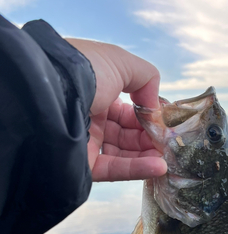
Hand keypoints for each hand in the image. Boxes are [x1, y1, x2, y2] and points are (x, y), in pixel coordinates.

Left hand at [66, 39, 166, 181]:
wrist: (54, 93)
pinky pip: (116, 170)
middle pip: (127, 135)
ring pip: (124, 154)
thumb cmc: (86, 72)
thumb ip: (147, 78)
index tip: (164, 122)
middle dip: (150, 138)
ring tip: (167, 157)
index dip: (147, 117)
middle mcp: (90, 119)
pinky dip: (139, 169)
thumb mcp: (122, 62)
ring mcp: (87, 144)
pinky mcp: (84, 166)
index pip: (127, 111)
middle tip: (168, 142)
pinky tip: (159, 167)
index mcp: (96, 93)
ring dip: (148, 156)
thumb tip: (156, 107)